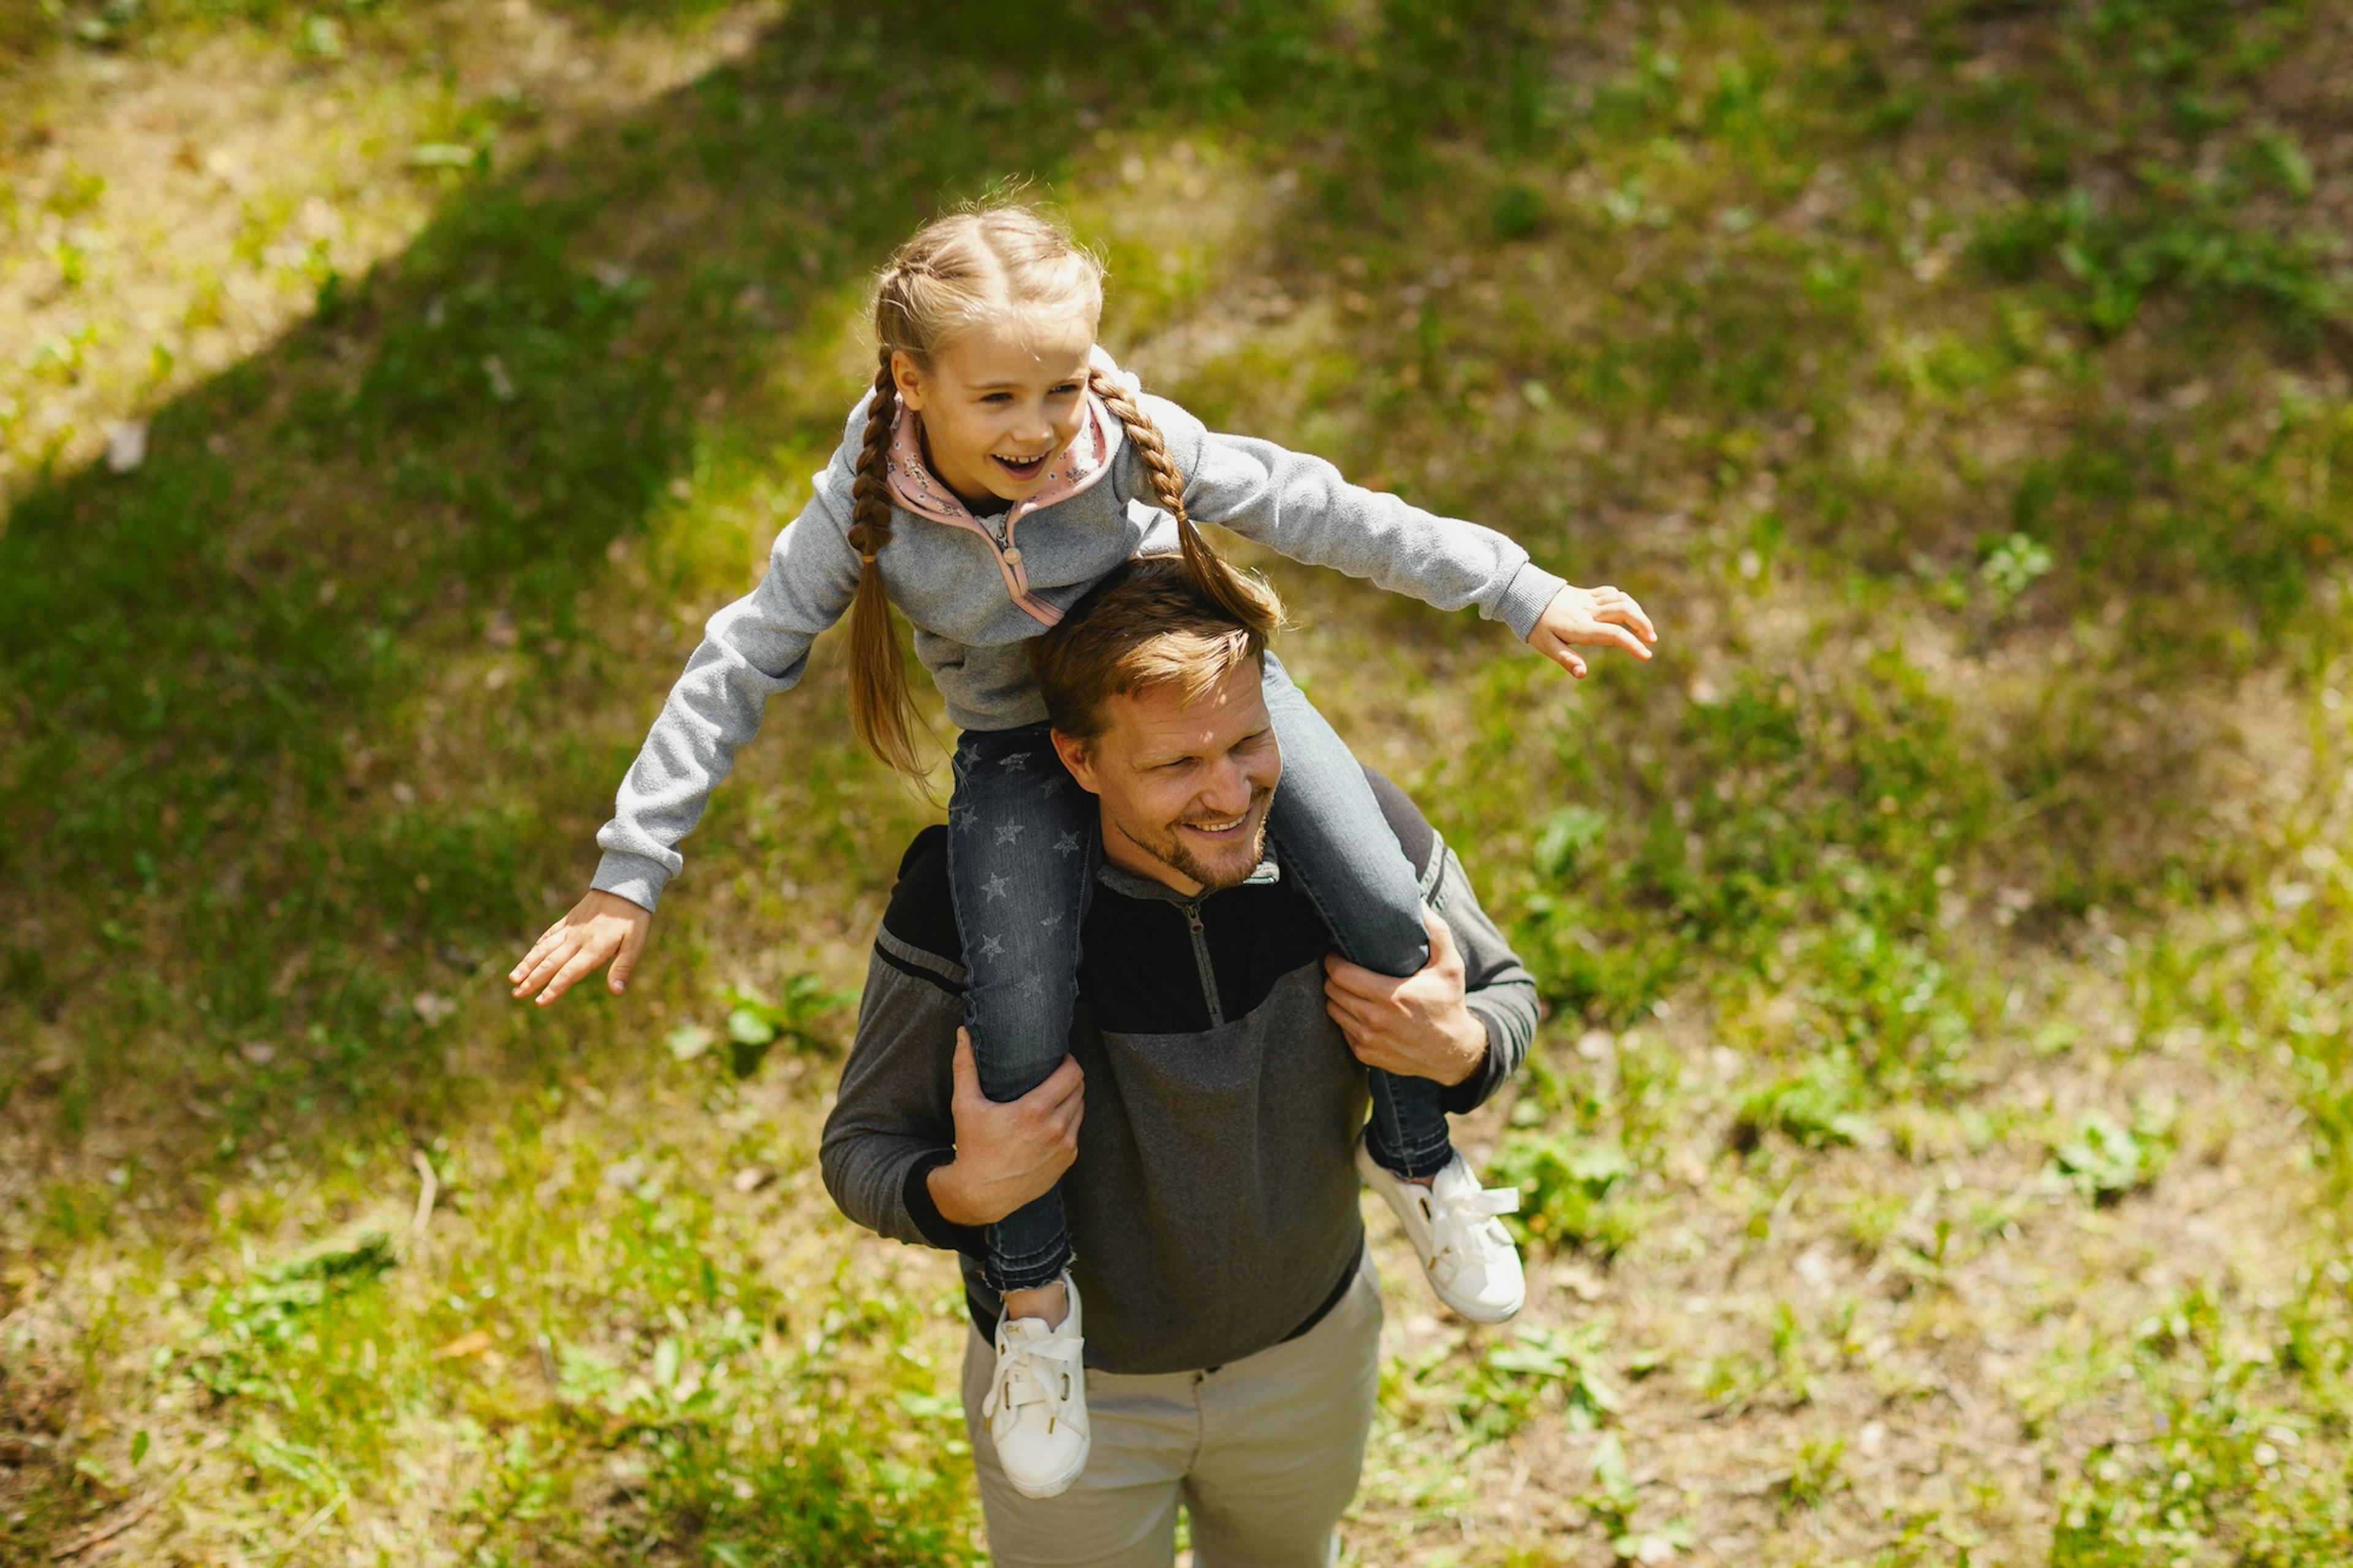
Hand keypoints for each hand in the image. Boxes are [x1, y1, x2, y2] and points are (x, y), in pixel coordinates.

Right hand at [508, 889, 651, 1005]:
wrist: (624, 885)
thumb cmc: (633, 919)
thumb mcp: (635, 944)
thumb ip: (623, 968)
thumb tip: (617, 991)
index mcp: (593, 949)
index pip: (569, 974)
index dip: (553, 989)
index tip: (539, 1002)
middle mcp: (577, 940)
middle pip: (550, 963)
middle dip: (532, 980)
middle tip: (516, 995)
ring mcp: (570, 929)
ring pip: (544, 949)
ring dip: (527, 964)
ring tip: (513, 978)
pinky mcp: (568, 920)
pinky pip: (549, 934)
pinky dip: (537, 946)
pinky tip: (530, 955)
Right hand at [928, 1030, 1084, 1226]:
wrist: (980, 1194)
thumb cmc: (972, 1147)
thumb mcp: (965, 1105)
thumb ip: (965, 1066)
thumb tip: (963, 1033)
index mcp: (1035, 1110)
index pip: (1073, 1074)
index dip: (1069, 1062)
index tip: (1058, 1059)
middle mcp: (1056, 1129)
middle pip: (1080, 1089)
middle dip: (1070, 1078)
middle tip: (1055, 1075)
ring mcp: (1065, 1147)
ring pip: (1081, 1110)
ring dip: (1071, 1100)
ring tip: (1054, 1096)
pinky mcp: (1067, 1161)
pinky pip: (1076, 1131)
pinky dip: (1068, 1122)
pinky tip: (1051, 1121)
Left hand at [1322, 910, 1487, 1086]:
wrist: (1452, 1053)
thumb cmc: (1449, 1003)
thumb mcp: (1450, 966)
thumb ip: (1436, 932)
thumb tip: (1421, 902)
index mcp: (1391, 996)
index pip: (1340, 973)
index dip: (1334, 959)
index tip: (1339, 952)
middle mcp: (1375, 1020)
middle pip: (1332, 990)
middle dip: (1333, 975)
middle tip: (1343, 966)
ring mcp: (1368, 1040)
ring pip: (1332, 1009)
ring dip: (1336, 996)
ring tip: (1349, 985)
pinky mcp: (1365, 1054)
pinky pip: (1341, 1029)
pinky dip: (1345, 1017)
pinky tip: (1359, 1008)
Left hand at [1527, 583, 1657, 678]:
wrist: (1523, 595)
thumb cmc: (1534, 624)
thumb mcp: (1546, 646)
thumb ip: (1567, 660)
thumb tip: (1583, 675)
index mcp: (1581, 627)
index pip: (1614, 634)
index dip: (1633, 644)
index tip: (1646, 655)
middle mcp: (1588, 611)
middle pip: (1625, 611)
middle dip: (1643, 624)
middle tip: (1652, 640)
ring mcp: (1588, 599)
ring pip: (1621, 599)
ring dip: (1637, 612)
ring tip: (1645, 628)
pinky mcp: (1586, 593)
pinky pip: (1611, 593)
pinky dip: (1624, 601)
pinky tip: (1628, 611)